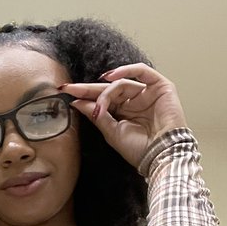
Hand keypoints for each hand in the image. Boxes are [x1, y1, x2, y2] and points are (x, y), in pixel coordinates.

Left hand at [61, 63, 187, 169]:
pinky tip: (110, 77)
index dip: (84, 96)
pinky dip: (127, 70)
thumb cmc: (140, 149)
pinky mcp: (161, 87)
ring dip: (107, 92)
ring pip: (122, 83)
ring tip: (100, 105)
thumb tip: (78, 102)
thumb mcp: (112, 132)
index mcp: (123, 114)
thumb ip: (97, 115)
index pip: (101, 100)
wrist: (161, 155)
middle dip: (87, 89)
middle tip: (69, 88)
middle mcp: (134, 102)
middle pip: (108, 90)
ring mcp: (147, 94)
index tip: (65, 92)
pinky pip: (142, 71)